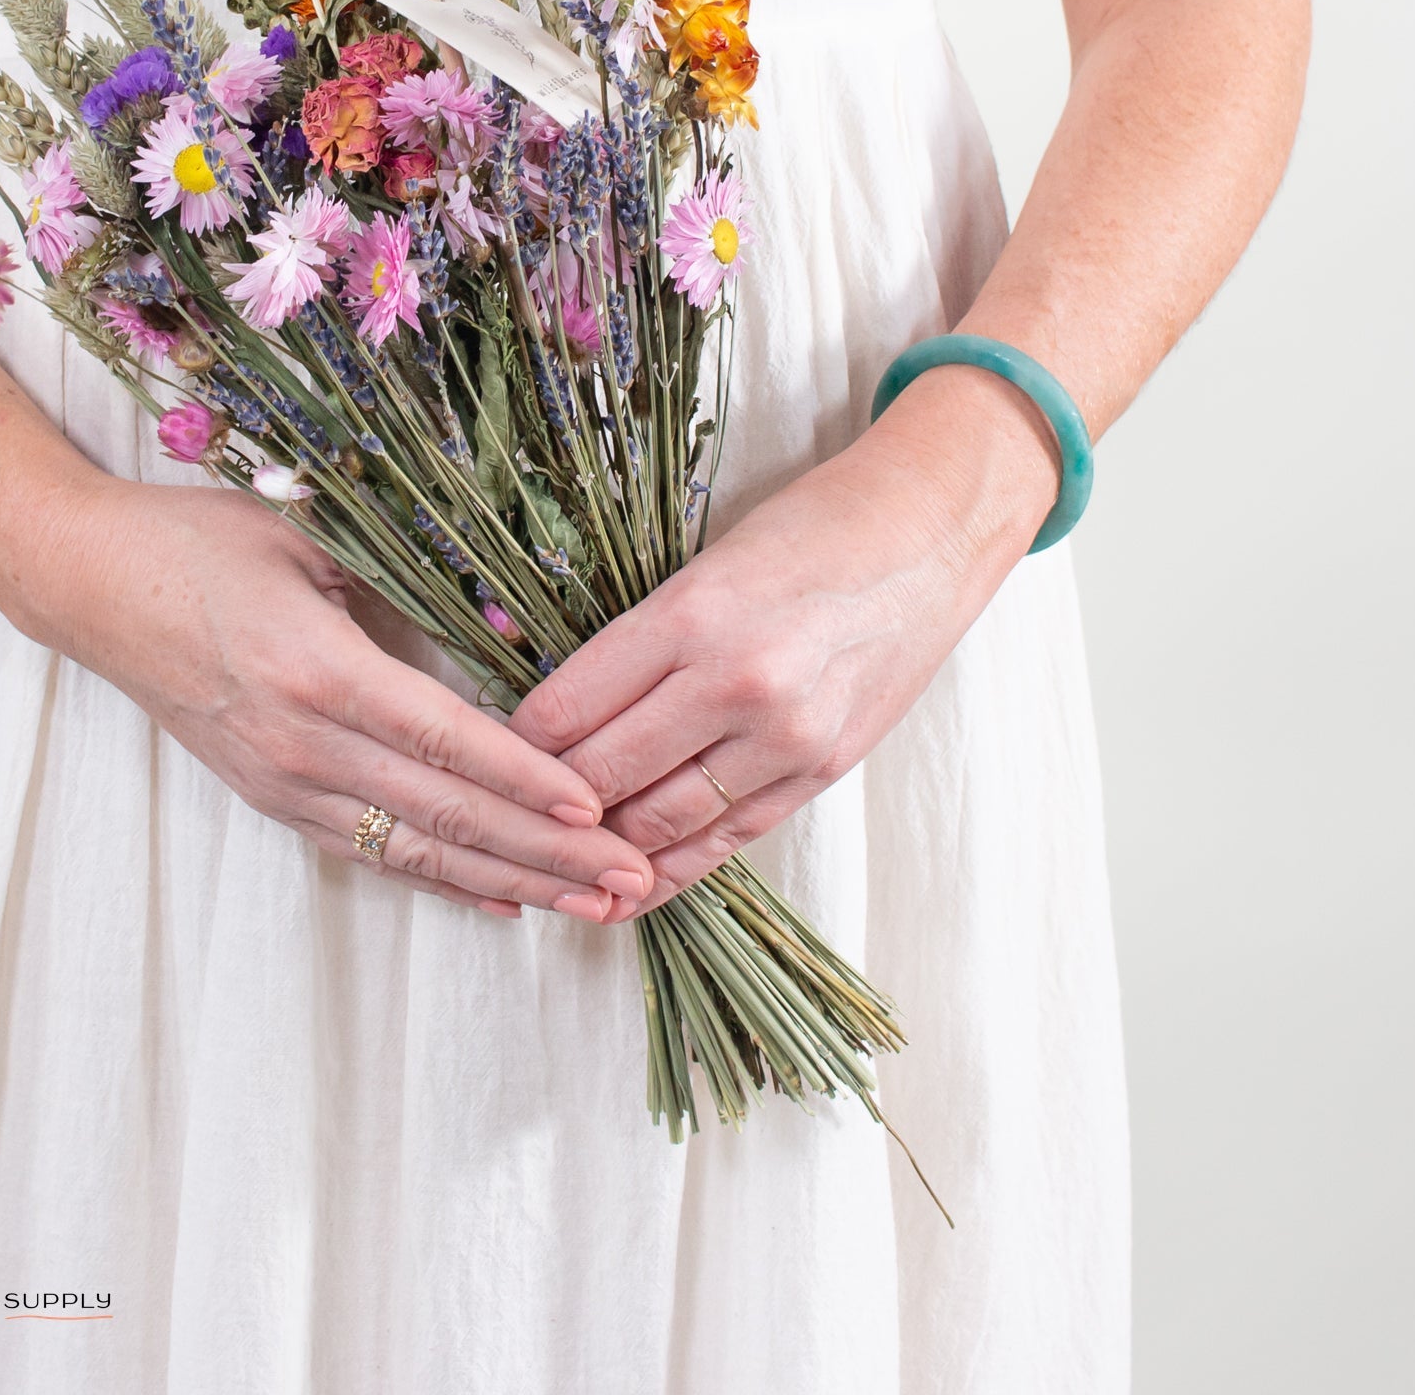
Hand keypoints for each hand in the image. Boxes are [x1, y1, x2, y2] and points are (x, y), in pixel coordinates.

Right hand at [20, 475, 655, 920]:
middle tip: (632, 879)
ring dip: (513, 883)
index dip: (525, 780)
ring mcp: (284, 783)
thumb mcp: (306, 534)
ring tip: (593, 907)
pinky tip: (506, 902)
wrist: (92, 587)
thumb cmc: (200, 544)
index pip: (444, 739)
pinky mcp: (272, 799)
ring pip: (417, 851)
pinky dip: (446, 881)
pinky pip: (373, 854)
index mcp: (317, 670)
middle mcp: (302, 744)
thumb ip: (398, 578)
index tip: (598, 811)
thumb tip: (502, 613)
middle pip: (446, 813)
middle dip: (548, 854)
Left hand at [509, 369, 1060, 915]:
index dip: (515, 741)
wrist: (928, 535)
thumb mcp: (705, 562)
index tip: (486, 751)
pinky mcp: (822, 769)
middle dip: (547, 801)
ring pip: (661, 821)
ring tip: (557, 855)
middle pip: (606, 774)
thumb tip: (558, 705)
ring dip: (602, 845)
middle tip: (506, 811)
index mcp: (692, 614)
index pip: (570, 706)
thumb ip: (640, 637)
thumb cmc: (809, 529)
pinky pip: (729, 839)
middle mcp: (736, 683)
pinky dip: (672, 868)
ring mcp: (785, 736)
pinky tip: (629, 886)